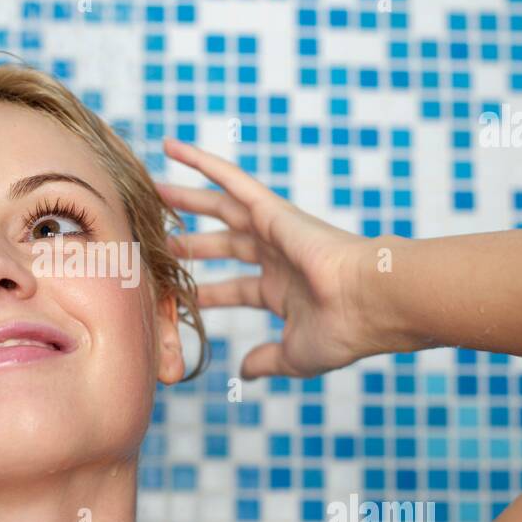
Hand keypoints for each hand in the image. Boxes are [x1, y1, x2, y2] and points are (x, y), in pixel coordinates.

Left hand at [156, 137, 383, 379]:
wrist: (367, 301)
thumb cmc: (341, 330)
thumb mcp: (295, 354)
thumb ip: (267, 360)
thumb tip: (245, 372)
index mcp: (284, 291)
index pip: (236, 290)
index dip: (207, 294)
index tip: (178, 297)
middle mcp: (277, 256)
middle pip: (224, 245)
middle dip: (193, 244)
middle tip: (160, 241)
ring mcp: (273, 230)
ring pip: (220, 207)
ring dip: (188, 198)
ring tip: (155, 189)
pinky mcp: (270, 209)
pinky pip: (230, 179)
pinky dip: (201, 162)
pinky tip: (173, 149)